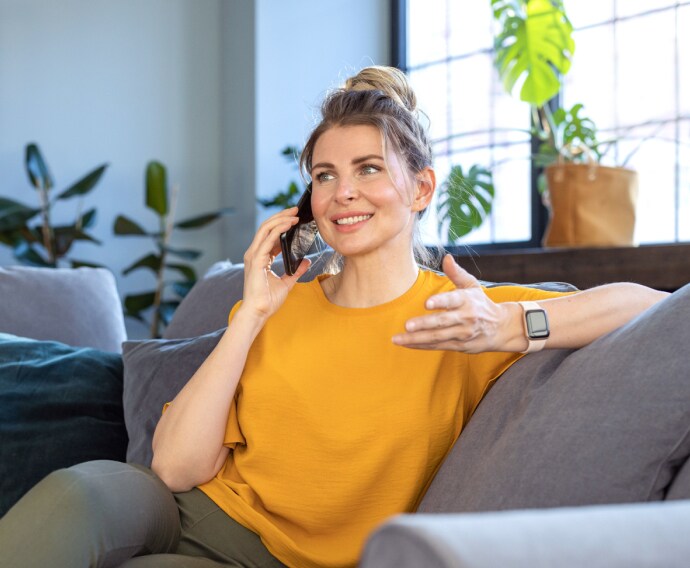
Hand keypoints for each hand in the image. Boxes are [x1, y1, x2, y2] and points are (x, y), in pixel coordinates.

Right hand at [240, 207, 310, 320]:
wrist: (259, 312)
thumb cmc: (268, 300)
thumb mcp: (286, 282)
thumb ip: (295, 271)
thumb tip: (306, 261)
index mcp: (260, 257)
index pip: (269, 234)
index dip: (281, 224)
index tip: (295, 218)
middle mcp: (254, 253)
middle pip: (266, 227)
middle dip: (281, 216)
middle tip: (296, 210)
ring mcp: (253, 256)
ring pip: (265, 229)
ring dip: (280, 219)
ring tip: (294, 215)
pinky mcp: (256, 260)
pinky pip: (267, 240)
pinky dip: (278, 230)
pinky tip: (288, 225)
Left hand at [392, 254, 513, 353]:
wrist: (502, 328)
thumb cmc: (481, 304)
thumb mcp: (472, 286)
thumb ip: (457, 273)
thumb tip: (446, 257)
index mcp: (467, 300)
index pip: (453, 300)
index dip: (440, 301)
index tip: (427, 303)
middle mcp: (466, 317)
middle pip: (443, 322)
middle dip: (424, 324)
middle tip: (407, 325)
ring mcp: (462, 333)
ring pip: (437, 337)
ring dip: (416, 338)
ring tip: (398, 338)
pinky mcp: (459, 345)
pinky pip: (437, 346)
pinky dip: (421, 346)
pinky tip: (406, 343)